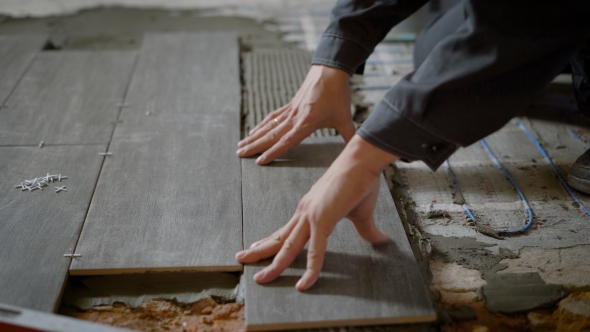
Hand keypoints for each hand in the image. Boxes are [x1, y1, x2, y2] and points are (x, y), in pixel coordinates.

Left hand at [235, 135, 398, 289]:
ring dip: (273, 264)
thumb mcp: (361, 213)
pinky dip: (310, 269)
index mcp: (310, 209)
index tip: (256, 247)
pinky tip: (303, 284)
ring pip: (288, 246)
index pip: (287, 230)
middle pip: (279, 238)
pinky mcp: (323, 220)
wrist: (363, 161)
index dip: (271, 241)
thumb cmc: (360, 181)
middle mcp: (305, 212)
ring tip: (260, 279)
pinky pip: (315, 250)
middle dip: (260, 252)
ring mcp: (311, 216)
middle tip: (242, 259)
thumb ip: (366, 230)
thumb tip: (381, 241)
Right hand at [236, 65, 355, 164]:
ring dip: (253, 137)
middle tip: (239, 154)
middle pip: (271, 134)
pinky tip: (253, 131)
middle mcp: (294, 117)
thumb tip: (361, 151)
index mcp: (307, 122)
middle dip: (254, 146)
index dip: (273, 152)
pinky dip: (261, 125)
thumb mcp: (345, 117)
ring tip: (240, 146)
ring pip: (268, 126)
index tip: (259, 161)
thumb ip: (350, 136)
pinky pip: (272, 117)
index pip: (286, 141)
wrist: (330, 70)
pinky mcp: (290, 105)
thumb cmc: (338, 94)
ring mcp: (290, 110)